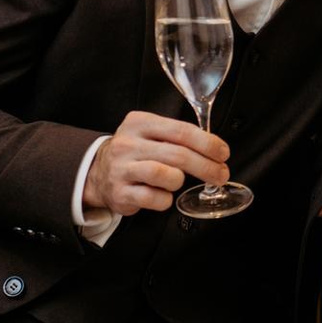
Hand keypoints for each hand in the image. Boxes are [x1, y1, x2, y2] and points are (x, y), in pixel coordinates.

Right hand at [82, 110, 229, 216]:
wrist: (98, 173)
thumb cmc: (134, 153)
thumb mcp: (150, 133)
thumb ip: (177, 136)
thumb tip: (214, 148)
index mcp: (140, 122)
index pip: (182, 131)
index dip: (208, 143)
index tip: (223, 153)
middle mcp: (128, 143)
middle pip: (178, 154)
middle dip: (206, 166)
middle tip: (220, 174)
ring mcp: (122, 168)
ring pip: (166, 175)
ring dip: (180, 181)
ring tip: (179, 182)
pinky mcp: (120, 193)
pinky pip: (154, 198)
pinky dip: (166, 200)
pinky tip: (164, 196)